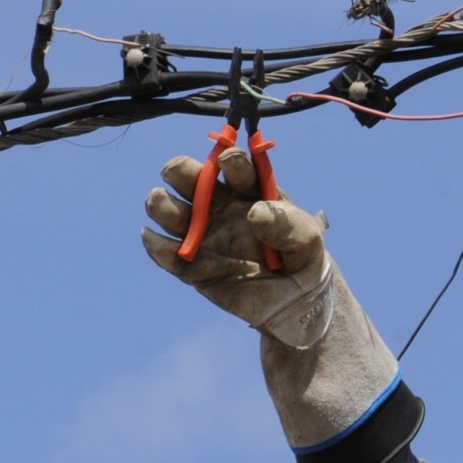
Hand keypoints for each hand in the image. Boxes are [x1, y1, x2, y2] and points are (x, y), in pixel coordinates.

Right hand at [140, 152, 338, 346]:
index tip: (228, 161)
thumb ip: (289, 225)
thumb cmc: (301, 259)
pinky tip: (154, 239)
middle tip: (176, 172)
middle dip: (180, 170)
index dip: (229, 159)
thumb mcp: (308, 241)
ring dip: (161, 204)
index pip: (233, 166)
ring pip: (170, 210)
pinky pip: (168, 254)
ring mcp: (202, 234)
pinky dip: (157, 246)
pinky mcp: (191, 265)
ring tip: (163, 204)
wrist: (294, 303)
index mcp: (248, 190)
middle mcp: (218, 205)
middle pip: (189, 178)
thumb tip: (256, 213)